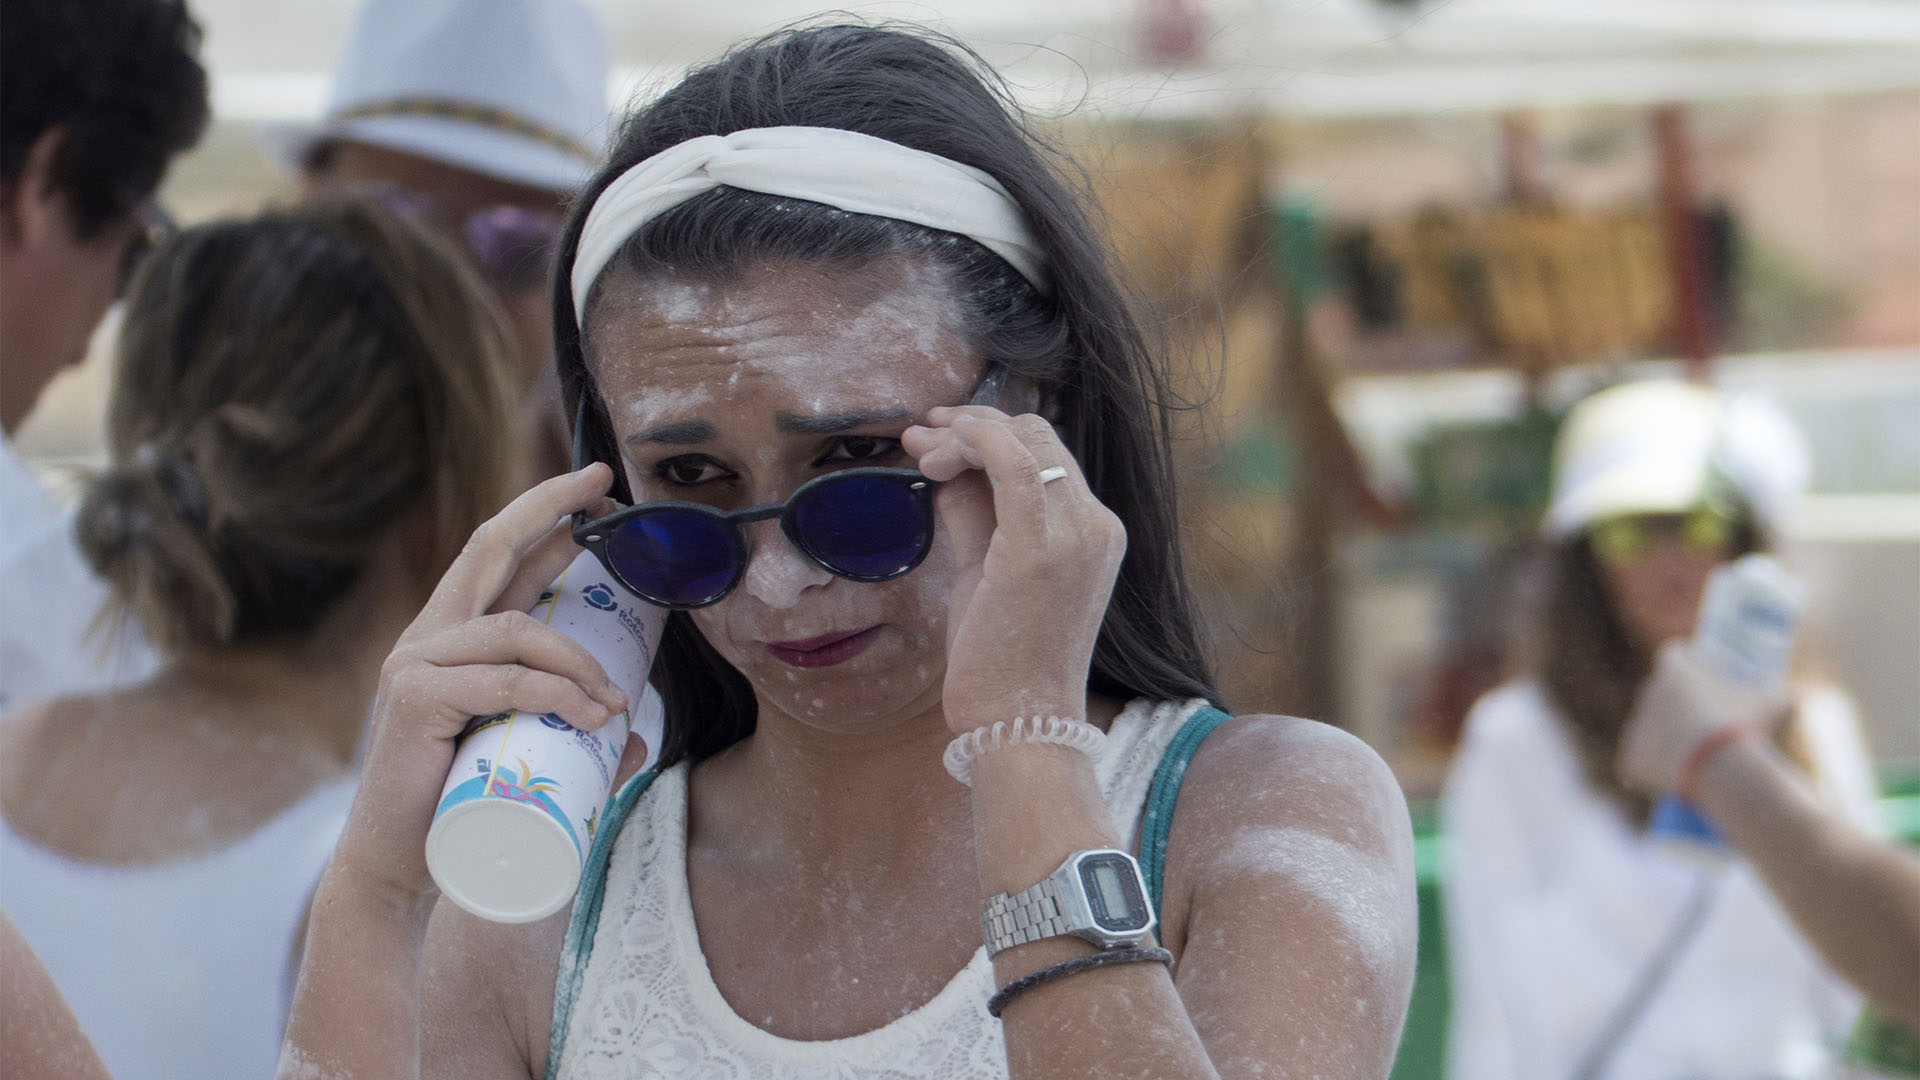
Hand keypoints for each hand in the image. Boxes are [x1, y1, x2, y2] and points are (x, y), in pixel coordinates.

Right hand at [327, 464, 630, 902]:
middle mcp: (429, 637)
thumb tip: (633, 735)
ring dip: (581, 661)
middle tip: (606, 491)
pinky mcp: (415, 701)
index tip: (597, 484)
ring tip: (616, 705)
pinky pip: (502, 680)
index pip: (501, 557)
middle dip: (550, 509)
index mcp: (453, 638)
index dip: (544, 513)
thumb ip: (574, 740)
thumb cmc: (459, 809)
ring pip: (517, 629)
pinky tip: (594, 716)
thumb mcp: (525, 758)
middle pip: (490, 548)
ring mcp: (415, 663)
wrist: (397, 869)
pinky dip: (556, 692)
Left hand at [902, 407, 1124, 733]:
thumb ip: (975, 515)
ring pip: (1024, 439)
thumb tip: (946, 469)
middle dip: (972, 425)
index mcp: (1094, 532)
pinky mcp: (1040, 549)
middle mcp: (1096, 526)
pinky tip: (934, 457)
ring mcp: (1076, 535)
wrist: (1020, 724)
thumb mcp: (987, 571)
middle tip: (921, 440)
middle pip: (1037, 436)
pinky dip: (970, 443)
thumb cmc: (1002, 660)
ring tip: (921, 453)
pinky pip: (1010, 464)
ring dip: (964, 433)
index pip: (1046, 454)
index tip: (937, 437)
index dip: (988, 433)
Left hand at [1617, 640, 1789, 795]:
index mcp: (1674, 671)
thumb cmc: (1748, 728)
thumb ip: (1779, 693)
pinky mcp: (1629, 757)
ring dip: (1666, 738)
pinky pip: (1638, 761)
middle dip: (1678, 706)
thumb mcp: (1776, 704)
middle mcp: (1648, 693)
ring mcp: (1636, 726)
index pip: (1674, 656)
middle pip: (1660, 694)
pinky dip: (1653, 768)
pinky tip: (1675, 777)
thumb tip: (1788, 694)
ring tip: (1694, 755)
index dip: (1688, 665)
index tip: (1703, 676)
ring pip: (1649, 728)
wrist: (1722, 768)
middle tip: (1704, 724)